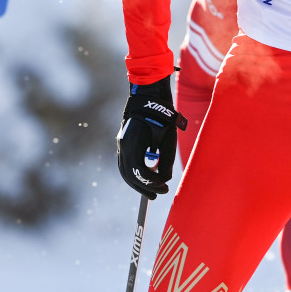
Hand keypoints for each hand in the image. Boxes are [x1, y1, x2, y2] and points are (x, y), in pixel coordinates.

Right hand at [116, 77, 186, 198]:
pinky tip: (145, 178)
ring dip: (137, 182)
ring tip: (151, 191)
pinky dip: (134, 173)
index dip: (151, 182)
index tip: (164, 187)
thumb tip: (164, 178)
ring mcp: (121, 144)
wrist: (149, 97)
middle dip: (143, 187)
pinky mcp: (124, 143)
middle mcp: (123, 145)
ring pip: (125, 170)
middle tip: (157, 195)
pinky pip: (125, 163)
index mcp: (133, 144)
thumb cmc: (162, 116)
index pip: (139, 171)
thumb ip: (167, 159)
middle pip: (129, 174)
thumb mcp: (169, 137)